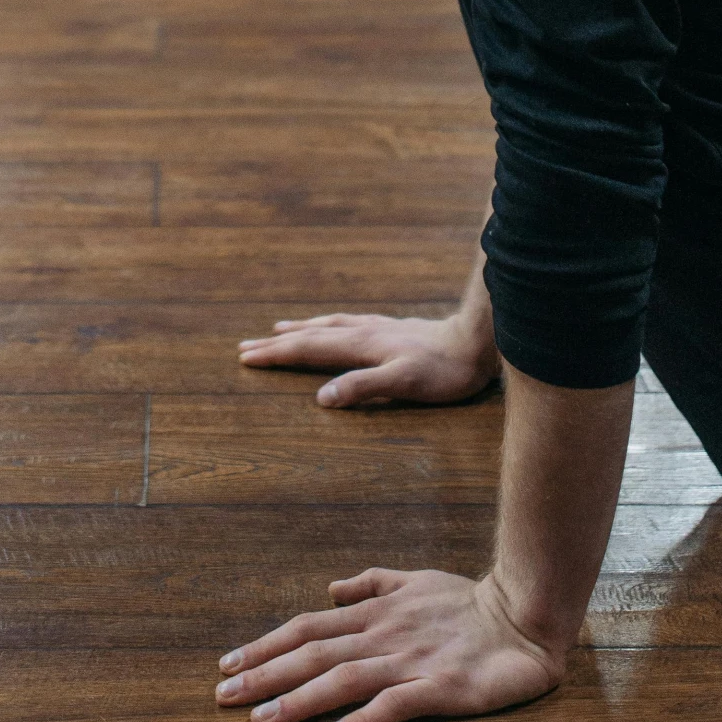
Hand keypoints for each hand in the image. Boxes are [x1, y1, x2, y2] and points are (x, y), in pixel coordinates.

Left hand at [215, 567, 561, 721]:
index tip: (229, 664)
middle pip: (314, 652)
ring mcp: (411, 659)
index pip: (309, 626)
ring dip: (298, 699)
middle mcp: (384, 633)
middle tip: (222, 696)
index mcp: (376, 611)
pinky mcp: (440, 687)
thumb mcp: (414, 580)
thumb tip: (331, 587)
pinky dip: (360, 721)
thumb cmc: (469, 602)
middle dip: (264, 674)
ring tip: (260, 720)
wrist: (525, 616)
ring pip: (343, 678)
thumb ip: (372, 583)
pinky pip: (393, 705)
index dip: (267, 645)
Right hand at [238, 311, 498, 407]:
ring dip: (299, 329)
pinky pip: (346, 323)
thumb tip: (320, 398)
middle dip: (277, 343)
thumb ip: (362, 388)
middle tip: (245, 347)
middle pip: (311, 336)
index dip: (276, 355)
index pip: (308, 350)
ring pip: (327, 326)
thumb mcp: (404, 384)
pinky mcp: (391, 329)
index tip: (246, 358)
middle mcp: (363, 332)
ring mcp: (377, 328)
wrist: (476, 342)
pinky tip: (332, 325)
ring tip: (278, 329)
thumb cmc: (444, 370)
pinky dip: (326, 324)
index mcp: (361, 346)